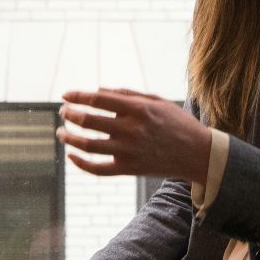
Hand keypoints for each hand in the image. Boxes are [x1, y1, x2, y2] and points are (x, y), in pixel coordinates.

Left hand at [57, 88, 212, 180]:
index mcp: (138, 108)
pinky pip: (98, 169)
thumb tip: (97, 90)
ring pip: (87, 145)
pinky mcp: (129, 168)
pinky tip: (71, 155)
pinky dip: (80, 163)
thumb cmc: (177, 123)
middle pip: (88, 120)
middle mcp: (131, 129)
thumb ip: (127, 94)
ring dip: (69, 138)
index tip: (65, 95)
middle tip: (63, 112)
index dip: (77, 96)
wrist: (198, 154)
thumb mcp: (156, 101)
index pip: (98, 99)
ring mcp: (129, 151)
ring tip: (61, 132)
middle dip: (70, 114)